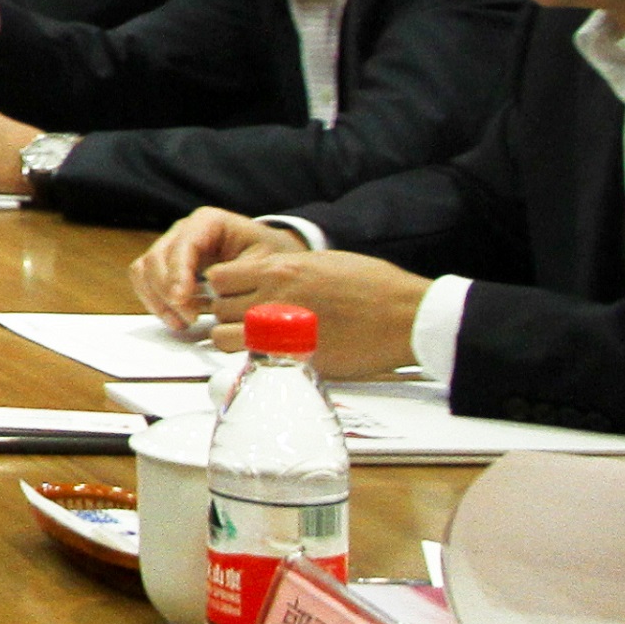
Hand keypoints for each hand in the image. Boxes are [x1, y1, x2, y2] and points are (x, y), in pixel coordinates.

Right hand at [133, 208, 293, 330]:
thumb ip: (241, 275)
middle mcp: (183, 230)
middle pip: (156, 258)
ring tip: (181, 322)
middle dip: (166, 292)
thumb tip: (215, 291)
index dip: (177, 273)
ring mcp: (171, 246)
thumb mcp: (266, 261)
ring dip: (156, 299)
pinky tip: (175, 318)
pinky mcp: (167, 265)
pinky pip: (145, 280)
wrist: (272, 254)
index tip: (182, 300)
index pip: (182, 245)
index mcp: (207, 222)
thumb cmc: (271, 255)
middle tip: (188, 318)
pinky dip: (154, 301)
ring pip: (144, 270)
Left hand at [191, 231, 432, 373]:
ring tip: (257, 339)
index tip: (236, 293)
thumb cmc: (374, 286)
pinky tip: (274, 354)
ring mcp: (279, 331)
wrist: (406, 316)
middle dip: (228, 313)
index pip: (219, 277)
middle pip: (218, 308)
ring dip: (235, 339)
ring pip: (224, 338)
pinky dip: (255, 359)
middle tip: (247, 318)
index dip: (224, 287)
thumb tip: (265, 275)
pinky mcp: (294, 359)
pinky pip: (251, 361)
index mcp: (278, 270)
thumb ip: (286, 270)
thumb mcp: (322, 262)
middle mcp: (272, 298)